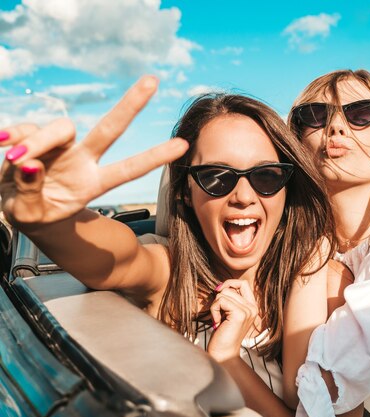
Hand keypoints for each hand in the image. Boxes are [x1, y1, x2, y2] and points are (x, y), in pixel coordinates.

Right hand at [0, 76, 187, 229]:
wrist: (18, 206)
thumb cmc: (33, 213)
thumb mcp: (28, 213)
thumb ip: (29, 192)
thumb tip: (30, 164)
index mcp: (91, 184)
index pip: (128, 169)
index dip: (154, 157)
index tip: (183, 146)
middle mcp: (83, 159)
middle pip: (111, 129)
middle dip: (132, 104)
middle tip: (153, 81)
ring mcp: (62, 146)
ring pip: (60, 128)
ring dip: (39, 141)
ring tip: (15, 162)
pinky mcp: (37, 135)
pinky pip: (25, 129)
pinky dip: (14, 137)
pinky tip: (3, 148)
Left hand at [207, 279, 259, 362]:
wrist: (224, 354)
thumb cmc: (223, 335)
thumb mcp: (229, 314)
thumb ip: (230, 300)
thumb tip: (220, 286)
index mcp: (252, 307)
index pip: (243, 284)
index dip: (229, 284)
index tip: (219, 293)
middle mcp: (253, 308)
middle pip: (231, 287)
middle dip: (219, 298)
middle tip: (218, 312)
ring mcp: (248, 311)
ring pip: (224, 293)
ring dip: (215, 305)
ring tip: (218, 319)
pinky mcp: (239, 314)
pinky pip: (220, 301)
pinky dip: (214, 310)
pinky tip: (217, 322)